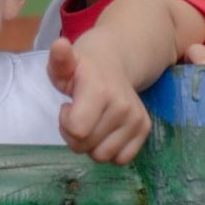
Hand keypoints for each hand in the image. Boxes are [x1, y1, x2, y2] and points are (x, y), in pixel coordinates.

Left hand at [48, 37, 150, 164]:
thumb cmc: (82, 67)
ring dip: (90, 145)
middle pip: (86, 146)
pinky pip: (122, 159)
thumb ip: (59, 59)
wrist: (114, 62)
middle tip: (76, 115)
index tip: (67, 107)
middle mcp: (122, 106)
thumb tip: (60, 45)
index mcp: (99, 90)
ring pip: (103, 156)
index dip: (64, 124)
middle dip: (74, 136)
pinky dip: (109, 151)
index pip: (77, 131)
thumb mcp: (65, 63)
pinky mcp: (144, 129)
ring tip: (90, 123)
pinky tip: (104, 132)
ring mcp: (136, 119)